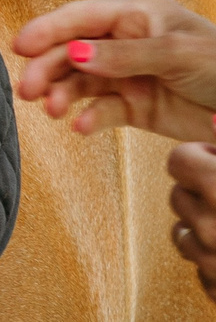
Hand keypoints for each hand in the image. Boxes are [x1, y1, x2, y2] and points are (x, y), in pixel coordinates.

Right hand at [13, 0, 215, 140]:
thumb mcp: (178, 54)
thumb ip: (125, 55)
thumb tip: (75, 54)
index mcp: (137, 16)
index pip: (82, 18)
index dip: (48, 29)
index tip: (19, 46)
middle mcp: (127, 43)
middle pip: (73, 51)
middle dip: (48, 68)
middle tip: (28, 90)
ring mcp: (129, 75)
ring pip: (82, 81)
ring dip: (62, 93)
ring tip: (52, 110)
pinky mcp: (137, 107)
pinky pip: (103, 111)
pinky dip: (88, 118)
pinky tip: (79, 125)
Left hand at [169, 143, 215, 295]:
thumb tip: (213, 119)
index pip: (178, 162)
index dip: (200, 159)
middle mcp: (214, 225)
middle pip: (177, 197)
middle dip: (199, 195)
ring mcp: (215, 261)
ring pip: (181, 235)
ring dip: (202, 231)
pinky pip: (198, 269)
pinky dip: (213, 263)